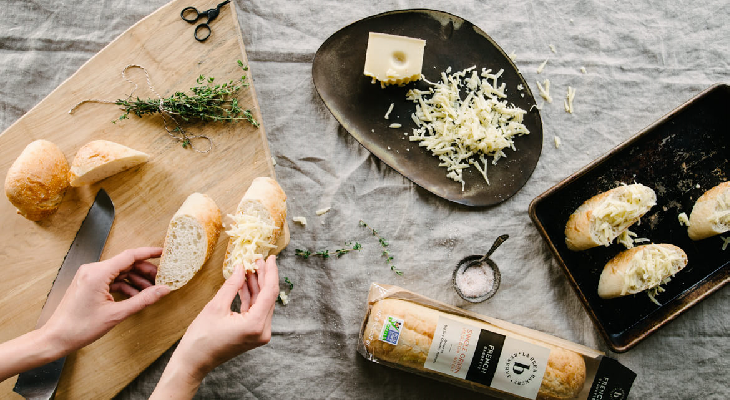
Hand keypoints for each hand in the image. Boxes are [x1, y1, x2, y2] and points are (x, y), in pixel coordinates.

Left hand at [42, 247, 170, 352]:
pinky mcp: (88, 283)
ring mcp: (89, 276)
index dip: (149, 253)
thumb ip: (143, 300)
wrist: (56, 338)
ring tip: (150, 290)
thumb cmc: (80, 327)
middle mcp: (92, 270)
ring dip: (135, 279)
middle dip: (144, 270)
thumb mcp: (116, 314)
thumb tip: (163, 290)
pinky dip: (124, 285)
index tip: (164, 252)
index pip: (129, 256)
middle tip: (161, 279)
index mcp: (98, 273)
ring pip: (119, 271)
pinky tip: (135, 294)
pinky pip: (111, 279)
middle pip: (125, 263)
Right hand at [176, 255, 278, 377]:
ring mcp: (259, 334)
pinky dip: (251, 297)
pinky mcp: (253, 334)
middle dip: (263, 277)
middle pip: (268, 297)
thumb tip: (241, 267)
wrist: (193, 362)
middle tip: (258, 259)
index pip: (270, 292)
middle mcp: (262, 331)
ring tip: (250, 267)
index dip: (271, 272)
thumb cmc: (201, 337)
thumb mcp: (216, 306)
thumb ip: (232, 285)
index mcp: (255, 324)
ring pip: (262, 303)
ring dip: (256, 286)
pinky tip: (245, 283)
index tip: (270, 257)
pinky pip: (256, 311)